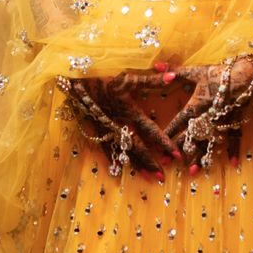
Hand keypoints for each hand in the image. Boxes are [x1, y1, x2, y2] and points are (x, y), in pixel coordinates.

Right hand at [62, 68, 180, 175]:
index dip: (164, 142)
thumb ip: (151, 79)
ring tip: (147, 178)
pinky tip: (119, 170)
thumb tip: (174, 76)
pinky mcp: (95, 128)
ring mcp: (105, 128)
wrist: (75, 78)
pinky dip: (112, 160)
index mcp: (128, 110)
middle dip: (150, 162)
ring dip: (136, 164)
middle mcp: (118, 123)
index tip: (177, 154)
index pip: (150, 130)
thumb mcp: (128, 76)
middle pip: (137, 147)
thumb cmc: (103, 74)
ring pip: (122, 150)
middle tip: (162, 177)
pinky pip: (104, 148)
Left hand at [166, 57, 252, 165]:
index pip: (177, 123)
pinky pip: (235, 138)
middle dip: (178, 150)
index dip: (167, 134)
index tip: (157, 146)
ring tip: (192, 171)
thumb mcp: (196, 71)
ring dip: (200, 157)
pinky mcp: (235, 122)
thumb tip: (156, 65)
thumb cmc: (219, 73)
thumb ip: (175, 71)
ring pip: (208, 143)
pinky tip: (233, 163)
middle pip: (189, 137)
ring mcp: (221, 122)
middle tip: (167, 163)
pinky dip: (234, 150)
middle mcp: (206, 118)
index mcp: (195, 106)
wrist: (246, 75)